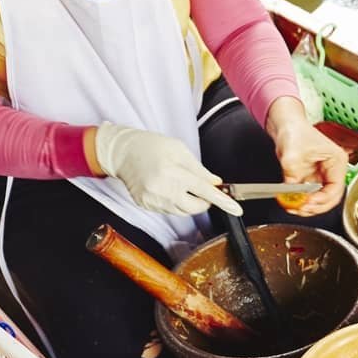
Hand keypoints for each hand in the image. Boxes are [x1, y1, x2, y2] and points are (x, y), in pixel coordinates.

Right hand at [93, 123, 241, 217]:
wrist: (121, 151)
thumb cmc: (150, 146)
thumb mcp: (179, 150)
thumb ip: (199, 169)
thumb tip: (216, 184)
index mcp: (173, 173)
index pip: (205, 191)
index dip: (223, 201)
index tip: (237, 209)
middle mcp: (162, 190)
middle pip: (195, 208)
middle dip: (203, 201)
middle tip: (198, 187)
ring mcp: (152, 200)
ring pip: (182, 211)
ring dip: (188, 201)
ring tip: (177, 183)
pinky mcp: (145, 205)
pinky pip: (168, 210)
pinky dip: (174, 202)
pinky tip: (166, 188)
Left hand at [265, 98, 347, 215]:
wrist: (286, 125)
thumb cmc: (295, 131)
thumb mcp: (292, 152)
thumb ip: (291, 173)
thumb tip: (291, 191)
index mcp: (336, 161)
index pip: (336, 188)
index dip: (322, 199)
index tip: (308, 203)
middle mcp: (332, 171)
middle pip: (330, 198)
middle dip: (315, 207)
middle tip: (301, 209)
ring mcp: (322, 176)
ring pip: (321, 200)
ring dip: (308, 207)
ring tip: (295, 208)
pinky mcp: (312, 179)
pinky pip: (310, 196)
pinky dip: (302, 202)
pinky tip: (292, 203)